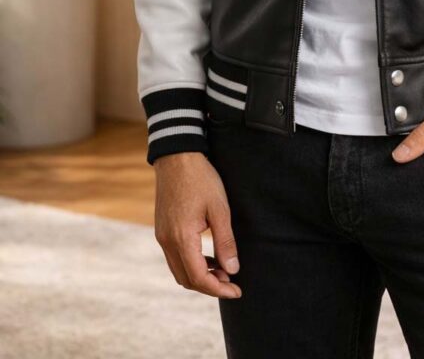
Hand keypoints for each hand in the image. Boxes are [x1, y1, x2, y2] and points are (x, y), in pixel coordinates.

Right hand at [153, 151, 242, 297]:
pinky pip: (175, 257)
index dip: (218, 289)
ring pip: (179, 271)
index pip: (198, 278)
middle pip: (187, 279)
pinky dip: (191, 263)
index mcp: (181, 238)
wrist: (176, 156)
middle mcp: (167, 242)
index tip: (237, 291)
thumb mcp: (220, 208)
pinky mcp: (162, 230)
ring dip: (200, 276)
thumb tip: (232, 269)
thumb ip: (225, 241)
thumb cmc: (200, 179)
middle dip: (210, 286)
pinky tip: (208, 256)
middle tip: (232, 282)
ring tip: (223, 269)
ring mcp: (162, 236)